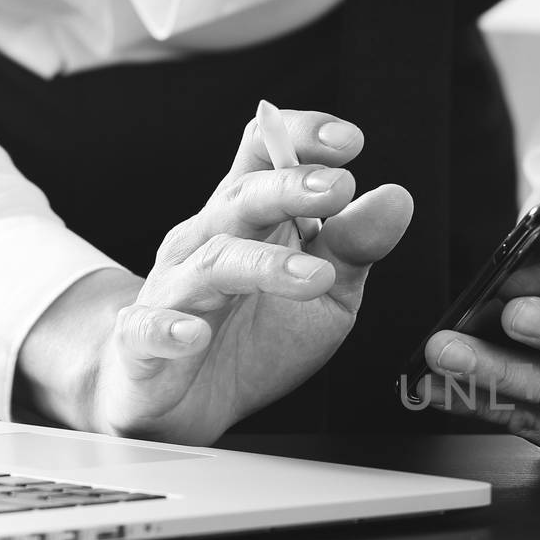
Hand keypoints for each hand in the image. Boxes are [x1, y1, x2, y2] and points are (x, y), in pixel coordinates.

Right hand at [16, 109, 411, 444]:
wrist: (192, 402)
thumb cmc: (259, 337)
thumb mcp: (327, 294)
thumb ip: (354, 247)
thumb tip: (395, 198)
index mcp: (249, 219)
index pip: (262, 152)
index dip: (300, 136)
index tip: (348, 142)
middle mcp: (207, 242)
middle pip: (242, 198)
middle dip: (289, 187)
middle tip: (338, 188)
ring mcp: (173, 290)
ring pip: (213, 262)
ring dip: (264, 264)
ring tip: (315, 275)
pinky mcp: (144, 345)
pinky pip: (147, 329)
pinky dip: (167, 330)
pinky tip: (193, 335)